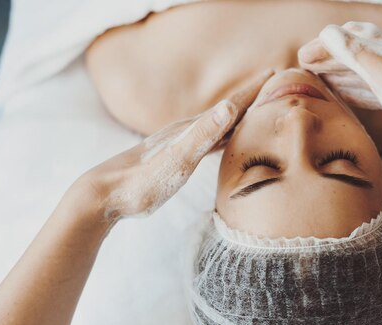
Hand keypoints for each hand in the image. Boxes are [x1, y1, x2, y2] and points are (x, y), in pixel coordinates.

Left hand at [77, 69, 273, 221]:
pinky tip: (225, 141)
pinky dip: (224, 137)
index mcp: (192, 130)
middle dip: (251, 98)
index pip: (230, 105)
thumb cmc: (142, 182)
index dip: (252, 90)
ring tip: (256, 110)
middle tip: (274, 86)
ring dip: (238, 116)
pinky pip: (208, 142)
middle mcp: (188, 132)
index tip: (274, 73)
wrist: (106, 194)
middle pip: (227, 111)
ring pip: (218, 126)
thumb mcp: (176, 160)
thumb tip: (230, 106)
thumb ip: (202, 136)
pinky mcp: (176, 159)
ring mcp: (181, 145)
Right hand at [298, 22, 381, 155]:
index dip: (323, 46)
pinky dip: (353, 88)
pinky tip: (346, 95)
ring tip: (318, 78)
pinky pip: (371, 88)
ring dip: (338, 71)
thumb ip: (359, 56)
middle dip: (327, 56)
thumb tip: (329, 33)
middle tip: (304, 67)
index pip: (347, 38)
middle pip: (353, 51)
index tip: (301, 58)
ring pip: (360, 70)